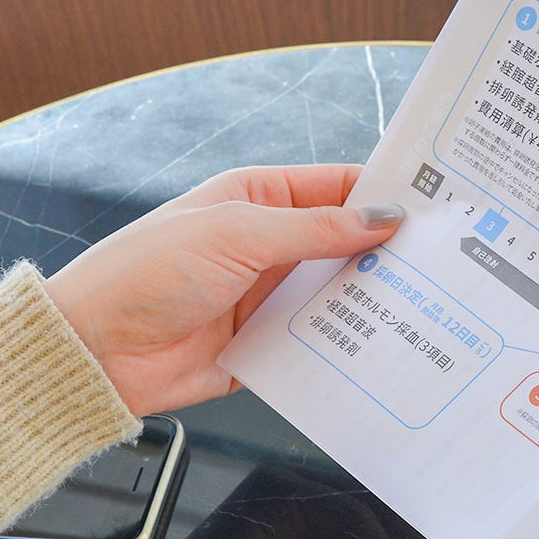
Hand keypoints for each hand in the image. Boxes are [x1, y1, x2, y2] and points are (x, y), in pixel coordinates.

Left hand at [46, 164, 402, 416]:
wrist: (95, 350)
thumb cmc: (145, 273)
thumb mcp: (237, 234)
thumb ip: (315, 229)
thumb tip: (382, 220)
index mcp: (259, 199)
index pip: (339, 188)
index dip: (386, 195)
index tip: (435, 206)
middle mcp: (269, 246)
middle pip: (348, 245)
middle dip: (390, 254)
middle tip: (444, 264)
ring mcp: (269, 296)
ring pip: (340, 295)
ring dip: (372, 302)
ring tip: (426, 307)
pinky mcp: (268, 345)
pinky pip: (320, 343)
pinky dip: (348, 346)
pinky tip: (381, 349)